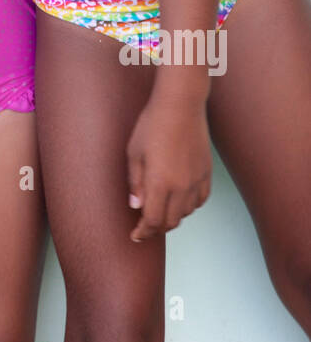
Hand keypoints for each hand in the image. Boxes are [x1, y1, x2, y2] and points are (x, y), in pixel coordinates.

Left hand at [126, 99, 211, 241]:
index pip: (153, 220)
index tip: (135, 235)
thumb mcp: (134, 152)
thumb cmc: (152, 125)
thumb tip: (136, 206)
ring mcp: (197, 180)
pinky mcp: (207, 172)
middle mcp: (181, 186)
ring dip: (173, 218)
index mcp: (160, 183)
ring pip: (186, 213)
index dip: (143, 232)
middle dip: (156, 228)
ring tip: (161, 212)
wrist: (181, 105)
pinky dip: (189, 206)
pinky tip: (180, 201)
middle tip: (145, 226)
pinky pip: (200, 200)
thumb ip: (134, 182)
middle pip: (171, 221)